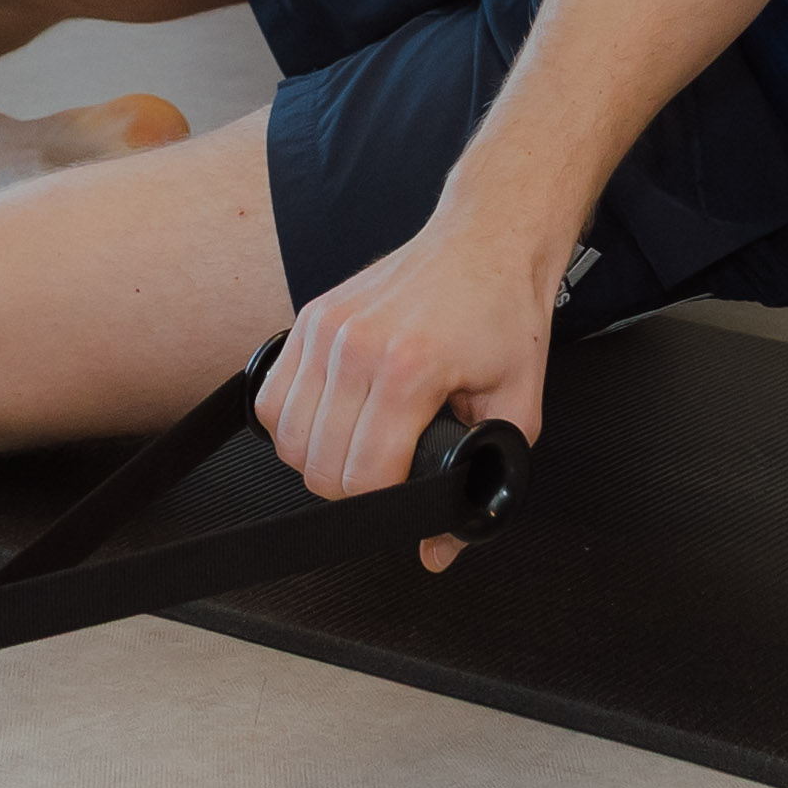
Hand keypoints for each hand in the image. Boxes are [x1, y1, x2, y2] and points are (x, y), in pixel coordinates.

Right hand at [262, 215, 558, 571]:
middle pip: (317, 466)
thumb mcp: (517, 405)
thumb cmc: (504, 314)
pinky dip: (291, 424)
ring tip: (359, 450)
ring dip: (318, 460)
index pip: (363, 477)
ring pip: (285, 438)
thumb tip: (439, 548)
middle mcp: (356, 346)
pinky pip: (271, 397)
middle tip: (387, 477)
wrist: (486, 239)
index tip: (407, 496)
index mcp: (409, 368)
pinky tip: (329, 421)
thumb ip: (485, 480)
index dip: (385, 506)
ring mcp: (325, 328)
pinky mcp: (309, 317)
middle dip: (351, 490)